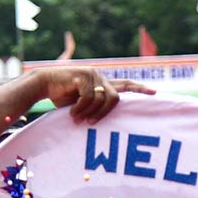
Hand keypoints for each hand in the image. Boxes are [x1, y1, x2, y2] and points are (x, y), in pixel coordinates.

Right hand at [38, 68, 154, 122]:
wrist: (43, 84)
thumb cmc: (61, 97)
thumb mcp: (81, 104)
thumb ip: (94, 107)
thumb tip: (101, 121)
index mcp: (102, 83)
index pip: (125, 84)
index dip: (140, 88)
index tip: (154, 93)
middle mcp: (100, 76)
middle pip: (115, 98)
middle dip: (104, 113)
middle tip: (91, 123)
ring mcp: (92, 74)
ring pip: (102, 99)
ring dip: (89, 113)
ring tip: (77, 118)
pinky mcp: (83, 75)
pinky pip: (88, 97)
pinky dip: (80, 108)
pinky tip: (72, 112)